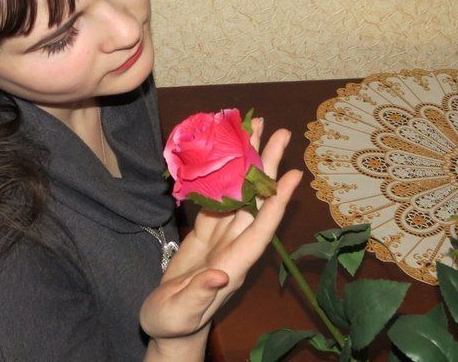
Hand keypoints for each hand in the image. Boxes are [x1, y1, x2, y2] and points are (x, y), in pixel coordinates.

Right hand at [140, 119, 301, 341]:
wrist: (165, 325)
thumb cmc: (172, 323)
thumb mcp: (182, 312)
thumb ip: (201, 293)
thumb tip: (222, 274)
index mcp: (233, 264)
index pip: (260, 229)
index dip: (276, 203)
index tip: (292, 175)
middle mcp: (234, 246)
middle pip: (255, 202)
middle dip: (266, 167)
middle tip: (278, 133)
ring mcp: (221, 239)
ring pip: (239, 195)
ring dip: (247, 165)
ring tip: (253, 131)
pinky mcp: (205, 235)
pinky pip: (217, 200)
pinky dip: (220, 176)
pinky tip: (223, 156)